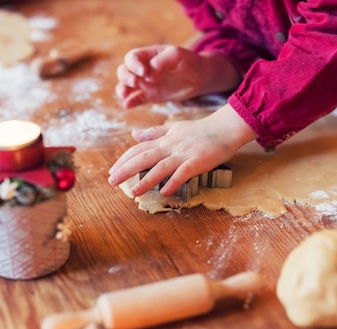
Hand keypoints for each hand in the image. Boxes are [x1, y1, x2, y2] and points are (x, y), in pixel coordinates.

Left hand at [108, 105, 255, 195]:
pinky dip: (173, 182)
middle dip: (126, 169)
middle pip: (144, 157)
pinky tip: (164, 192)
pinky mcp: (198, 161)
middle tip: (112, 181)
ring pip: (161, 167)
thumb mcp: (174, 128)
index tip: (112, 171)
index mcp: (164, 140)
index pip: (138, 149)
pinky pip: (183, 173)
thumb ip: (153, 133)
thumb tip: (133, 134)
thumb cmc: (200, 130)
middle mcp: (170, 146)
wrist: (225, 128)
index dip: (124, 160)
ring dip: (146, 180)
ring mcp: (184, 154)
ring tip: (134, 192)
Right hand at [115, 45, 240, 107]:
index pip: (132, 58)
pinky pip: (136, 99)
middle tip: (134, 83)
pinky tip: (128, 105)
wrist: (199, 77)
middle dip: (125, 77)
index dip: (133, 64)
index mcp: (147, 55)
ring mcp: (145, 83)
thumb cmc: (188, 61)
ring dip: (122, 89)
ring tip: (124, 94)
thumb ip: (160, 62)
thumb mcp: (176, 55)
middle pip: (124, 71)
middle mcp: (143, 69)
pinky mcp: (150, 96)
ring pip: (126, 86)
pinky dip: (130, 102)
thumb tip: (148, 76)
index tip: (143, 72)